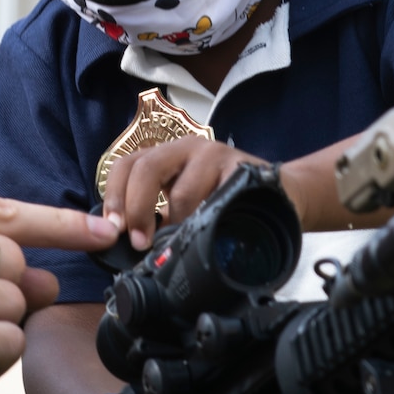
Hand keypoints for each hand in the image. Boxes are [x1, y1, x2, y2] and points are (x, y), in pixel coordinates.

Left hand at [103, 136, 268, 248]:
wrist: (279, 196)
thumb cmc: (225, 204)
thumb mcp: (184, 206)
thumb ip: (157, 217)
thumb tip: (130, 245)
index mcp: (166, 156)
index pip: (126, 164)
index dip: (114, 196)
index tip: (114, 229)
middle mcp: (187, 148)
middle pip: (146, 168)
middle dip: (137, 210)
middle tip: (141, 243)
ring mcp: (215, 155)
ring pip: (181, 192)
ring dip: (177, 225)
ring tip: (183, 241)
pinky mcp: (240, 168)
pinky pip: (215, 201)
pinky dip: (208, 222)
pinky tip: (211, 232)